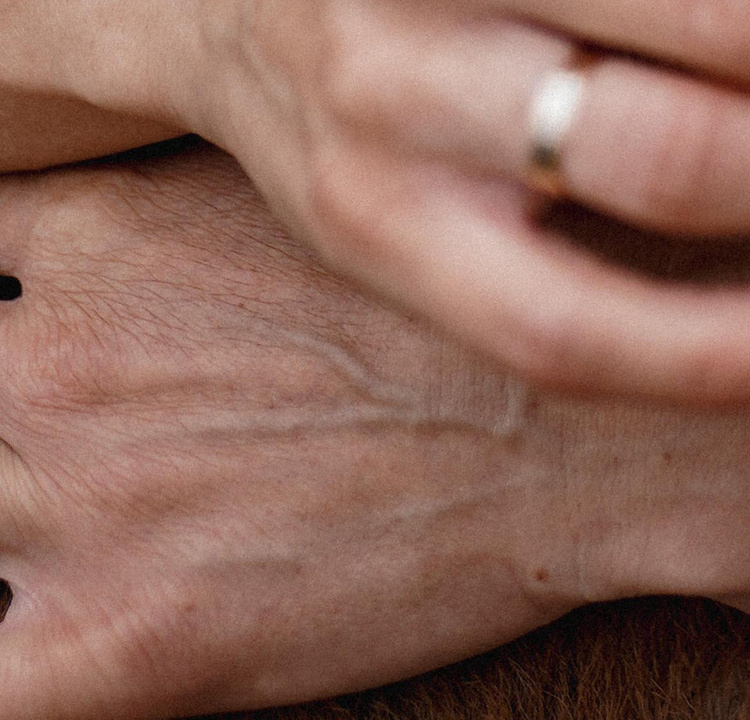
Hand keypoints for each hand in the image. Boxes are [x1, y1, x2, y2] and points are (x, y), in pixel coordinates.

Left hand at [0, 144, 615, 716]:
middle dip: (22, 408)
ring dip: (21, 527)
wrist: (598, 417)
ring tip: (138, 516)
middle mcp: (57, 360)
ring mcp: (73, 508)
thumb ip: (205, 190)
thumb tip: (178, 178)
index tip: (58, 309)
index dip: (21, 284)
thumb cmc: (489, 286)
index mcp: (101, 236)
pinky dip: (12, 664)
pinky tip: (69, 644)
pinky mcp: (117, 646)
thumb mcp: (329, 178)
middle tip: (132, 427)